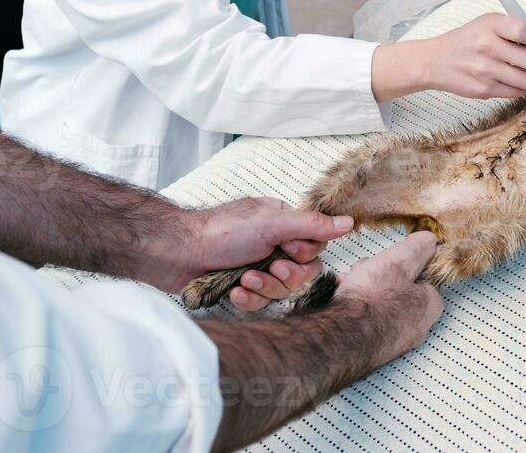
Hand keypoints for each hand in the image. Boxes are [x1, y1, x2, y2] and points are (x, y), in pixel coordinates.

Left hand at [167, 197, 354, 310]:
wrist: (176, 254)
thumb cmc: (222, 232)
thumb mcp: (271, 223)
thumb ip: (312, 225)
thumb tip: (348, 222)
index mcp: (282, 225)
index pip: (314, 249)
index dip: (303, 256)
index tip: (285, 250)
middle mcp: (272, 245)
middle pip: (301, 274)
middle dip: (283, 277)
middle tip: (267, 267)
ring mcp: (256, 267)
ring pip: (279, 292)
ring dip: (263, 288)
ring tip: (243, 280)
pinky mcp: (240, 288)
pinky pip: (259, 303)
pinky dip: (247, 299)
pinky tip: (233, 292)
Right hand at [334, 231, 443, 365]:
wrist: (343, 337)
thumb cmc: (373, 298)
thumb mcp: (399, 260)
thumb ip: (418, 248)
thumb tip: (429, 240)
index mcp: (430, 306)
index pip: (425, 277)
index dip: (405, 262)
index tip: (390, 258)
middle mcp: (417, 328)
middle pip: (400, 290)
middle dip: (380, 275)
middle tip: (365, 269)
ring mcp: (394, 341)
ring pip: (381, 304)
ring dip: (365, 288)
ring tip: (349, 283)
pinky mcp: (374, 348)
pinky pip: (368, 320)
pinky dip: (357, 308)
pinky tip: (343, 301)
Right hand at [421, 13, 525, 99]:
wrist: (435, 61)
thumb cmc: (467, 40)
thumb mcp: (490, 24)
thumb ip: (522, 27)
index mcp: (492, 25)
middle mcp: (488, 47)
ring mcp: (486, 70)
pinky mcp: (484, 90)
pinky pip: (515, 92)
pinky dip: (518, 88)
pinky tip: (510, 80)